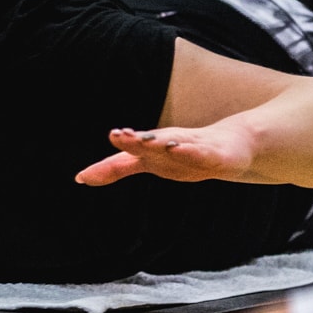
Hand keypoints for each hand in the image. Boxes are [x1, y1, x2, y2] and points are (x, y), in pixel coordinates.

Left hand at [76, 123, 256, 185]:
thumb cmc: (182, 151)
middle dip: (134, 140)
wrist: (232, 146)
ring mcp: (192, 147)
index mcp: (151, 149)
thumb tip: (80, 177)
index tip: (99, 152)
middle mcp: (169, 144)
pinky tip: (180, 148)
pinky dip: (189, 150)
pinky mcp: (214, 155)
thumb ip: (115, 168)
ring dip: (160, 141)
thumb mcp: (146, 162)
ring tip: (145, 140)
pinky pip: (200, 153)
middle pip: (149, 142)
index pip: (128, 151)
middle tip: (117, 135)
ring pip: (174, 144)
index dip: (116, 151)